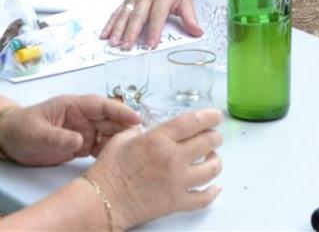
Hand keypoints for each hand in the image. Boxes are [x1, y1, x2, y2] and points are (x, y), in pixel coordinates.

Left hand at [0, 95, 140, 165]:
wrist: (9, 140)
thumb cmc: (21, 128)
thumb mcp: (37, 133)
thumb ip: (58, 137)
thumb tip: (81, 141)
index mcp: (74, 106)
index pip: (102, 106)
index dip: (120, 111)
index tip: (136, 118)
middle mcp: (83, 117)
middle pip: (110, 121)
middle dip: (126, 128)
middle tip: (142, 141)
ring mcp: (84, 131)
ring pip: (109, 135)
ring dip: (120, 142)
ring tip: (133, 153)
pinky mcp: (81, 146)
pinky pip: (101, 148)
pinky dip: (110, 153)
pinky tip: (118, 161)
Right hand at [83, 109, 222, 228]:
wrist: (103, 201)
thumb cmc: (108, 172)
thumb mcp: (121, 139)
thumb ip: (139, 131)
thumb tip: (149, 129)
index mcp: (158, 139)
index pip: (193, 122)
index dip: (209, 117)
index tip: (216, 116)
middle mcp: (172, 158)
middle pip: (207, 142)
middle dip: (215, 137)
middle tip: (215, 136)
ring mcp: (177, 181)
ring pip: (211, 169)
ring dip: (216, 160)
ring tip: (213, 158)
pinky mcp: (176, 202)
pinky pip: (204, 198)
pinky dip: (213, 192)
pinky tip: (216, 186)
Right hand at [100, 0, 200, 47]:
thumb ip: (190, 18)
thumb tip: (198, 32)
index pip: (158, 16)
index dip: (154, 31)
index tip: (151, 44)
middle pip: (138, 16)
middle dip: (131, 32)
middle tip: (127, 46)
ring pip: (125, 13)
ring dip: (118, 28)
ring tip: (113, 42)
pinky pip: (118, 11)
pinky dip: (111, 22)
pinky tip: (105, 33)